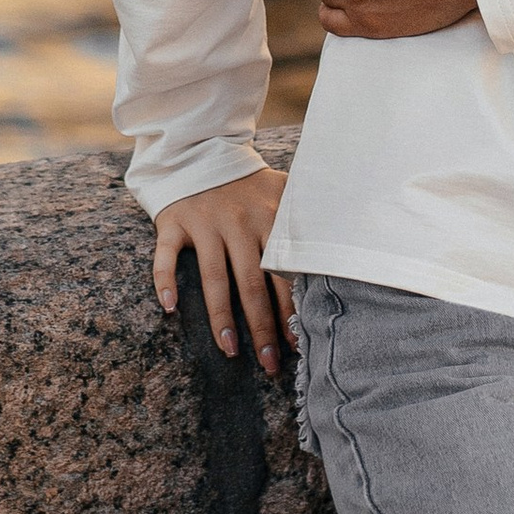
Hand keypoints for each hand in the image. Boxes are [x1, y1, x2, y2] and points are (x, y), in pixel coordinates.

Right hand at [151, 168, 292, 374]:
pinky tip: (169, 308)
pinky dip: (164, 280)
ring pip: (213, 277)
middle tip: (269, 364)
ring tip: (230, 351)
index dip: (289, 312)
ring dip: (221, 318)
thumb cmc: (249, 184)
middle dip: (262, 327)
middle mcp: (237, 222)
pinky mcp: (174, 221)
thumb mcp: (284, 189)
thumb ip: (309, 214)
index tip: (296, 345)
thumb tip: (348, 238)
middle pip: (250, 284)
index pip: (281, 274)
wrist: (201, 150)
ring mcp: (204, 222)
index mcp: (268, 219)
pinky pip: (166, 255)